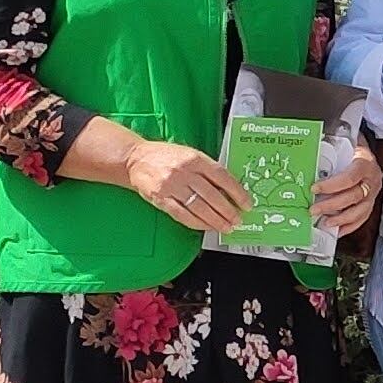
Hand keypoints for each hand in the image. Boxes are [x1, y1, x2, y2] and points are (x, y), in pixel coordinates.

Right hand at [124, 139, 251, 234]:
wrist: (136, 159)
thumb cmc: (166, 156)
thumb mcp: (191, 154)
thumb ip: (208, 169)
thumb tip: (229, 189)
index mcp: (196, 159)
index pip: (223, 177)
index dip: (237, 193)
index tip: (246, 203)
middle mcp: (185, 172)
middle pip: (212, 196)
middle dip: (228, 211)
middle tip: (238, 220)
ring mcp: (172, 186)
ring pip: (199, 208)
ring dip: (215, 220)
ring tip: (225, 227)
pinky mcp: (161, 198)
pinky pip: (182, 214)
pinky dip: (197, 223)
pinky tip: (206, 227)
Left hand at [312, 141, 380, 236]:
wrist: (369, 152)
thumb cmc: (354, 147)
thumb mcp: (346, 143)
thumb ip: (332, 146)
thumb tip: (309, 149)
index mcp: (365, 163)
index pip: (350, 177)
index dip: (332, 185)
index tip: (314, 189)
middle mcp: (372, 180)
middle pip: (354, 197)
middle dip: (331, 205)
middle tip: (313, 209)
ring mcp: (374, 193)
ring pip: (360, 210)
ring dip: (341, 219)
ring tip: (325, 222)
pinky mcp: (371, 202)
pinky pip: (363, 217)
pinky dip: (350, 226)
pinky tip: (338, 230)